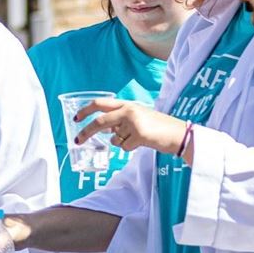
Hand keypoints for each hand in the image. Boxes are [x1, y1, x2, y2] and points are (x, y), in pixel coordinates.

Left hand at [73, 99, 187, 157]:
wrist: (177, 133)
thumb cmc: (157, 127)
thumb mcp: (138, 117)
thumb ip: (120, 120)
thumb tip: (103, 129)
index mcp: (127, 104)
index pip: (100, 103)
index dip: (85, 110)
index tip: (76, 118)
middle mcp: (128, 110)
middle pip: (100, 121)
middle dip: (86, 132)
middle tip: (77, 140)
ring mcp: (133, 122)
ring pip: (114, 138)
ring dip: (121, 142)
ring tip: (137, 138)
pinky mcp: (138, 134)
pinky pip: (124, 147)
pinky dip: (130, 148)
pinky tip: (142, 143)